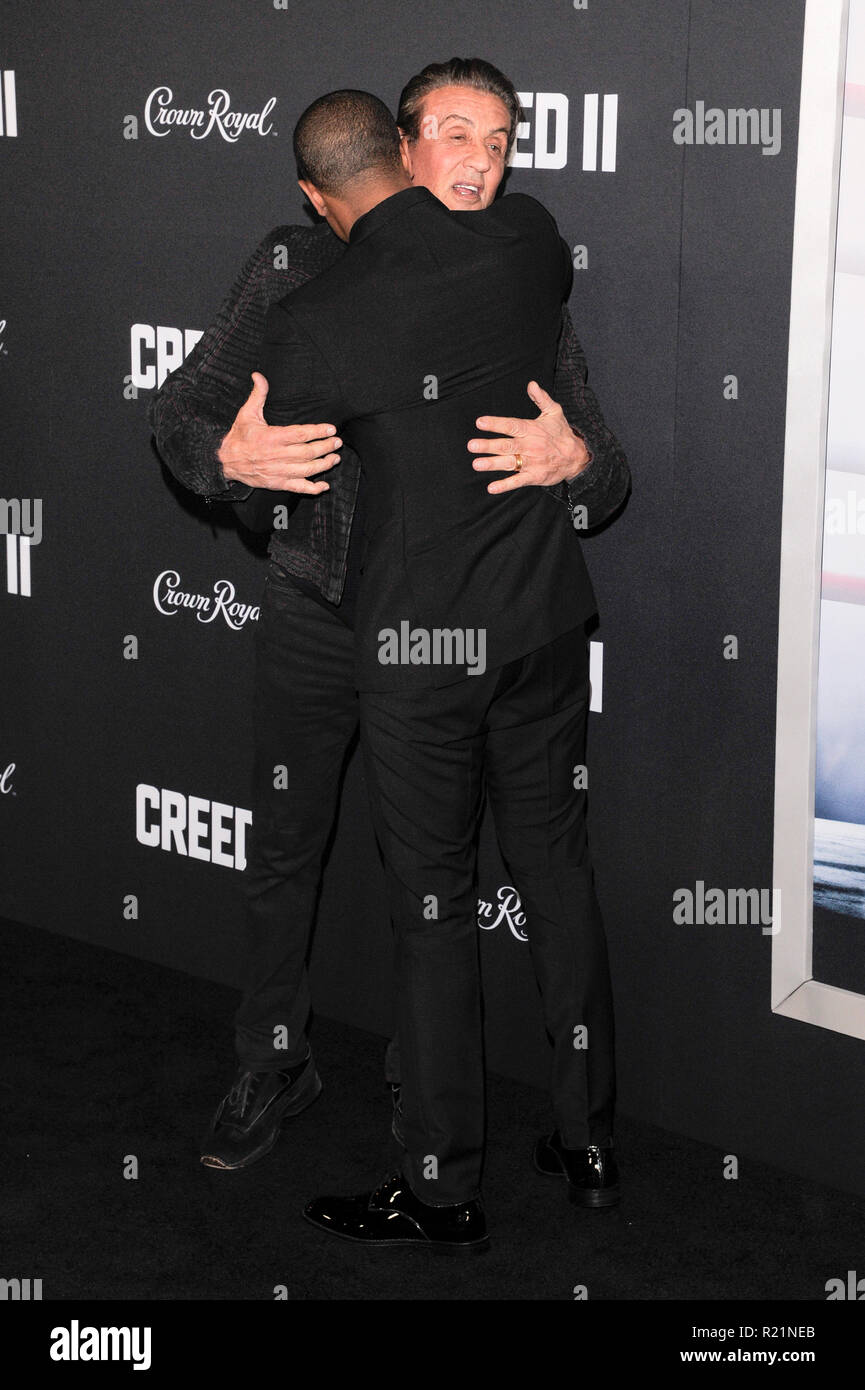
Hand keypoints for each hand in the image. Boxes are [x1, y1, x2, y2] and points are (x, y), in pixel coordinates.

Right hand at [218, 373, 340, 494]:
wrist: (225, 461)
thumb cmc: (238, 437)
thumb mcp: (247, 414)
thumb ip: (258, 395)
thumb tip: (258, 375)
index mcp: (272, 437)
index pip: (300, 434)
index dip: (318, 432)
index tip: (331, 429)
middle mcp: (277, 456)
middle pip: (308, 452)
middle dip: (326, 447)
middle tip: (337, 442)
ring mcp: (278, 472)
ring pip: (307, 470)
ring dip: (324, 464)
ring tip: (335, 458)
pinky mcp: (278, 484)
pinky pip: (299, 488)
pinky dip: (313, 488)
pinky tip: (324, 485)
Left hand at [467, 381, 591, 494]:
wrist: (577, 457)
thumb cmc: (561, 433)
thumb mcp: (554, 412)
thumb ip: (541, 398)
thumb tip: (531, 384)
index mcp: (531, 429)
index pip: (511, 425)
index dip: (496, 424)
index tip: (480, 422)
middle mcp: (529, 446)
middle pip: (506, 445)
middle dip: (488, 445)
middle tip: (472, 445)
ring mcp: (531, 462)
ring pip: (509, 462)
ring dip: (492, 464)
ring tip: (477, 464)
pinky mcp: (534, 476)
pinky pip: (518, 481)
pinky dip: (505, 485)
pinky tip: (492, 487)